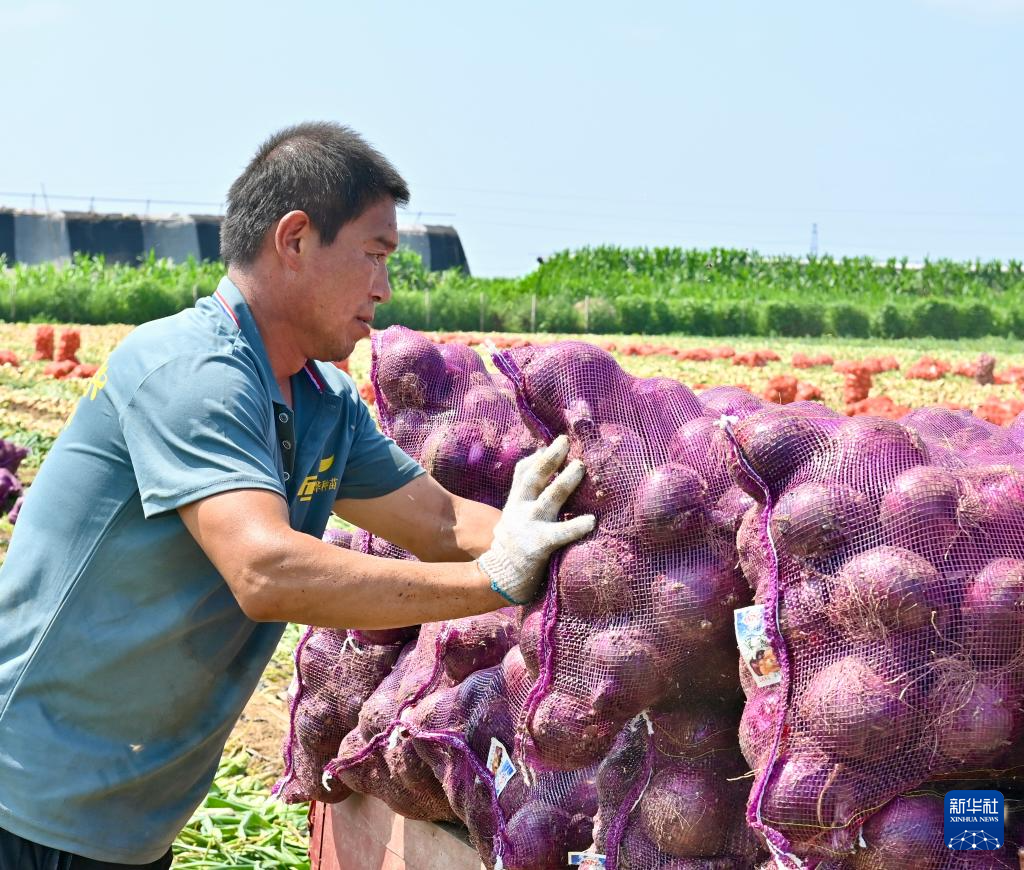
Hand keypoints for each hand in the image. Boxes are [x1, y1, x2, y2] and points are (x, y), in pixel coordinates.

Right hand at [477, 435, 594, 604]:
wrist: (498, 577)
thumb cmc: (511, 546)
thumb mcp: (511, 516)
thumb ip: (523, 497)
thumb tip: (537, 472)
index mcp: (515, 502)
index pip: (523, 473)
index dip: (537, 457)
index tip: (551, 443)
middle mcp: (521, 509)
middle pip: (535, 477)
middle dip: (550, 458)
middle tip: (565, 442)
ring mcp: (530, 525)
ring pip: (550, 497)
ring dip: (565, 481)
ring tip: (581, 467)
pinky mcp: (540, 544)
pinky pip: (561, 533)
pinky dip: (576, 526)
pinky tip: (592, 521)